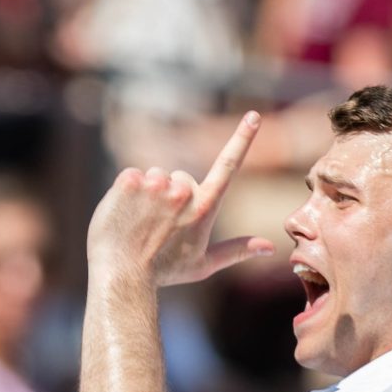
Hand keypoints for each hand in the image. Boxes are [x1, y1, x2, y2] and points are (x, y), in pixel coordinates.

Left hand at [85, 112, 275, 286]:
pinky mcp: (129, 181)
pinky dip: (126, 192)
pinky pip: (132, 176)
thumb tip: (270, 247)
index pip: (228, 166)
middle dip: (171, 195)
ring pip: (154, 177)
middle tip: (158, 226)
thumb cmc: (163, 272)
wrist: (120, 275)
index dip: (242, 139)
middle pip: (179, 178)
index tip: (254, 116)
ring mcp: (155, 185)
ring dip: (148, 193)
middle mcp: (183, 192)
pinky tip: (124, 215)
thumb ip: (237, 250)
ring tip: (139, 223)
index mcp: (204, 207)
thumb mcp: (203, 265)